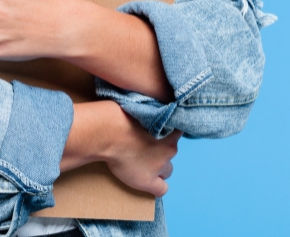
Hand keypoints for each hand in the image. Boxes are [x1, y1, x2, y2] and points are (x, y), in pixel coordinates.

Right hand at [62, 101, 179, 196]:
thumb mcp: (143, 103)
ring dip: (158, 166)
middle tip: (144, 145)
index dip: (167, 134)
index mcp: (171, 129)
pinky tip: (148, 180)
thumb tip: (157, 99)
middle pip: (170, 152)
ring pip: (166, 169)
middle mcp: (170, 147)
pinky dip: (156, 186)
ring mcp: (160, 165)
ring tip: (141, 160)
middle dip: (161, 150)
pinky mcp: (148, 181)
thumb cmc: (122, 113)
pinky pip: (161, 189)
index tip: (155, 132)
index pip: (177, 134)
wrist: (111, 132)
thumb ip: (155, 105)